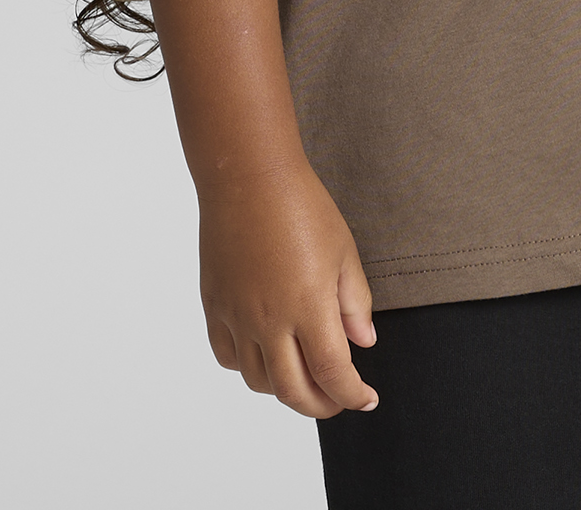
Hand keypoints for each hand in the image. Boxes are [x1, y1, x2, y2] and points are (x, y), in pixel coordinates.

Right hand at [198, 159, 379, 418]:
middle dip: (322, 405)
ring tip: (304, 374)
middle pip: (294, 391)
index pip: (333, 374)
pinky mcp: (214, 305)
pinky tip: (267, 353)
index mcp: (307, 306)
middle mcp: (268, 320)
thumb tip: (363, 342)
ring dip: (285, 389)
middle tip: (338, 399)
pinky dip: (250, 367)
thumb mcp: (343, 251)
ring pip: (259, 381)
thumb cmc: (300, 204)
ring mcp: (237, 316)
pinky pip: (228, 357)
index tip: (366, 398)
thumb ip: (354, 303)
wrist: (248, 175)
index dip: (352, 395)